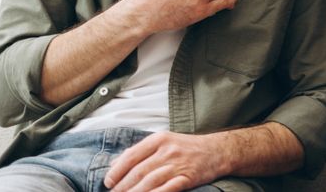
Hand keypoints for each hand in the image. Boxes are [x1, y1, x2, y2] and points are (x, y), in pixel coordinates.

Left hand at [104, 131, 223, 191]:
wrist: (217, 151)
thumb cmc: (187, 147)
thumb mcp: (165, 141)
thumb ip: (141, 151)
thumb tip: (116, 163)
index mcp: (159, 139)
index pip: (131, 156)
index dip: (117, 171)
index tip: (108, 182)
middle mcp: (168, 150)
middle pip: (138, 172)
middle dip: (123, 186)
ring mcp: (178, 164)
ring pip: (149, 182)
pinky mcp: (187, 177)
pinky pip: (166, 189)